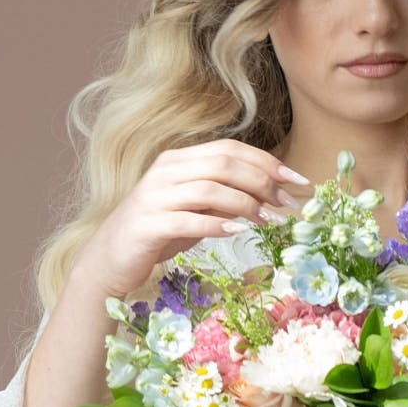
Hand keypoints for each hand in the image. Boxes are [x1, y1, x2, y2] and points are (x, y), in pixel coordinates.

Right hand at [76, 141, 307, 299]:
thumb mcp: (196, 208)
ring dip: (245, 204)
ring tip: (268, 221)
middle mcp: (165, 171)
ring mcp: (154, 196)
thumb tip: (272, 194)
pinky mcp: (147, 224)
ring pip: (209, 188)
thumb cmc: (159, 231)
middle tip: (287, 204)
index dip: (267, 161)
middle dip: (262, 182)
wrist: (110, 257)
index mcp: (178, 160)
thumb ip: (225, 196)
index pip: (229, 149)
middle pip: (223, 164)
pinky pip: (188, 219)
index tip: (296, 180)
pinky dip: (217, 225)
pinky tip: (237, 233)